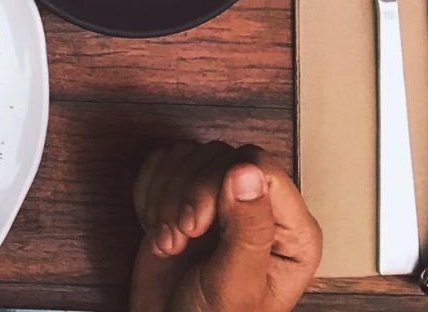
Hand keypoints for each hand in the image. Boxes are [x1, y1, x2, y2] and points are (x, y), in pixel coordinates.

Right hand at [129, 142, 321, 311]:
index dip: (220, 184)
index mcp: (291, 230)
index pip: (260, 167)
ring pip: (188, 156)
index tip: (196, 224)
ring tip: (170, 240)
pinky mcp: (184, 197)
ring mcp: (221, 201)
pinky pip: (161, 165)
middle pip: (220, 157)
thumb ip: (249, 229)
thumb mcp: (235, 283)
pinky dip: (148, 194)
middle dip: (187, 194)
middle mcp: (259, 209)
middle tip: (179, 236)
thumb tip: (247, 171)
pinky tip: (157, 229)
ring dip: (164, 197)